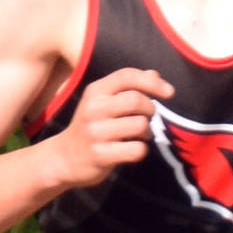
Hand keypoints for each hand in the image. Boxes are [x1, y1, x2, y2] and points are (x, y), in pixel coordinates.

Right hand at [55, 67, 172, 187]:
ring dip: (147, 131)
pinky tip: (133, 150)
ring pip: (139, 125)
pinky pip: (136, 150)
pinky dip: (141, 150)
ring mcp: (95, 132)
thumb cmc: (90, 127)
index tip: (169, 92)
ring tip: (141, 135)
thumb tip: (155, 74)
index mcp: (95, 91)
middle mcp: (93, 109)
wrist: (63, 159)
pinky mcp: (100, 155)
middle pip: (136, 100)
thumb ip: (127, 87)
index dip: (152, 82)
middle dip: (150, 109)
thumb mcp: (102, 102)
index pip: (127, 76)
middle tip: (149, 118)